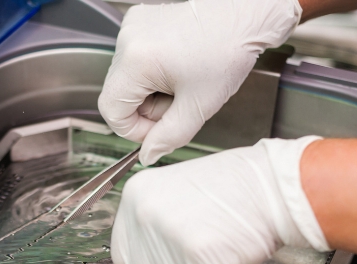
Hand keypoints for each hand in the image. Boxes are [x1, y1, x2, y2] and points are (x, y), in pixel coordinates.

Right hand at [98, 0, 301, 165]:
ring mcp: (131, 28)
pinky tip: (176, 67)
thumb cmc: (228, 51)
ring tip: (181, 82)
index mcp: (137, 60)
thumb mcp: (198, 107)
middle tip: (178, 102)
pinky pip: (134, 61)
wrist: (245, 15)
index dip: (133, 129)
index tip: (158, 129)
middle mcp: (127, 40)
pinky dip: (152, 73)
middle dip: (146, 109)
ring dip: (150, 91)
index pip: (111, 111)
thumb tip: (147, 156)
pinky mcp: (139, 22)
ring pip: (126, 80)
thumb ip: (168, 138)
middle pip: (118, 95)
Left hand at [111, 137, 329, 263]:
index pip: (122, 256)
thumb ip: (155, 225)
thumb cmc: (239, 189)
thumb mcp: (178, 193)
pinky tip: (231, 256)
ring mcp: (167, 233)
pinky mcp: (195, 254)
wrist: (276, 187)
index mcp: (137, 194)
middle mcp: (145, 213)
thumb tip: (147, 260)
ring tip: (220, 250)